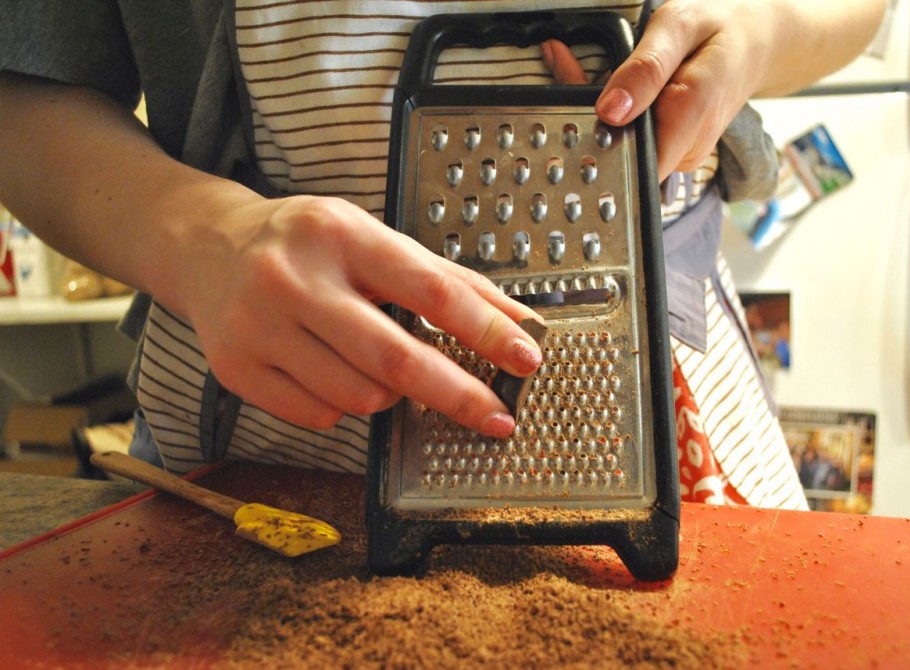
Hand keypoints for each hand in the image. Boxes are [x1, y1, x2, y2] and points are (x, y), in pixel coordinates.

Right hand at [176, 195, 542, 436]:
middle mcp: (294, 279)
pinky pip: (320, 417)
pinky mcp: (237, 370)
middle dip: (459, 396)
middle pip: (395, 360)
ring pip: (360, 397)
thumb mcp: (372, 239)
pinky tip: (334, 374)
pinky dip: (345, 407)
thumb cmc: (305, 245)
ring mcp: (260, 328)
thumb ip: (444, 279)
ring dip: (392, 396)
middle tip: (497, 417)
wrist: (207, 248)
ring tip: (380, 366)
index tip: (526, 358)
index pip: (430, 290)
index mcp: (341, 234)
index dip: (486, 330)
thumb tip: (514, 321)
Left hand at [544, 0, 884, 180]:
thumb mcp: (679, 27)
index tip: (566, 110)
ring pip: (626, 152)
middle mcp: (687, 148)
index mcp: (689, 116)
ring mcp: (683, 157)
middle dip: (589, 121)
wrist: (759, 44)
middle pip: (622, 156)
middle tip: (565, 72)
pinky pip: (638, 145)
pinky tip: (614, 93)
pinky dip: (619, 121)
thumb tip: (611, 110)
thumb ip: (645, 68)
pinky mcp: (677, 155)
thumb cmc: (721, 29)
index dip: (595, 141)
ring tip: (589, 73)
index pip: (630, 160)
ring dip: (602, 119)